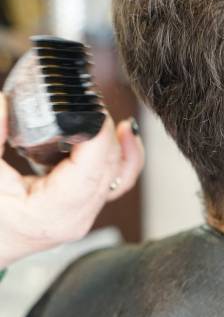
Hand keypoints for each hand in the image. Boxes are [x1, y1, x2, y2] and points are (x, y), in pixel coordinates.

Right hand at [0, 93, 143, 266]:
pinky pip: (116, 181)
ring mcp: (84, 215)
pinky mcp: (85, 209)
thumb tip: (3, 102)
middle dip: (105, 129)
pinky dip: (119, 156)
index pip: (93, 163)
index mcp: (54, 211)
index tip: (89, 103)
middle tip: (89, 100)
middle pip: (110, 164)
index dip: (98, 129)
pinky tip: (119, 135)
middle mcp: (77, 216)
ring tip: (103, 114)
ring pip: (119, 173)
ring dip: (115, 140)